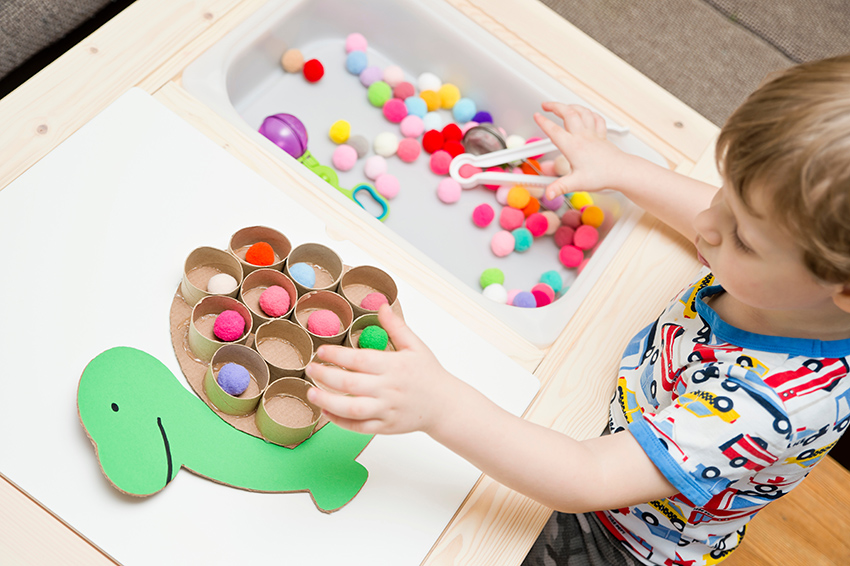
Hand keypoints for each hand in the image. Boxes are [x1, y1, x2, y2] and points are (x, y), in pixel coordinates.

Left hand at [305, 304, 458, 435]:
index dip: (337, 355)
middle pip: (350, 384)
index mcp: (395, 366)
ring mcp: (386, 410)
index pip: (359, 360)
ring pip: (352, 408)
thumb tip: (381, 305)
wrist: (445, 405)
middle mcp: (389, 389)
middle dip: (325, 376)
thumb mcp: (415, 346)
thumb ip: (396, 327)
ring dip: (327, 401)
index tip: (321, 351)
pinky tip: (327, 411)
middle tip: (310, 368)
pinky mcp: (385, 427)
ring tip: (310, 392)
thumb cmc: (429, 374)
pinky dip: (340, 421)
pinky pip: (359, 427)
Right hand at [534, 102, 630, 199]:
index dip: (543, 122)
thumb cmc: (602, 175)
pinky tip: (586, 113)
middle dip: (555, 106)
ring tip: (563, 106)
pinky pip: (596, 119)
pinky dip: (589, 113)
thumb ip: (560, 187)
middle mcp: (583, 136)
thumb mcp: (576, 183)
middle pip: (568, 113)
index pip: (554, 131)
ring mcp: (593, 134)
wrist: (622, 171)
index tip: (536, 116)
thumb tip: (548, 193)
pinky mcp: (601, 136)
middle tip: (546, 105)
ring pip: (582, 112)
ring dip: (571, 106)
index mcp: (573, 146)